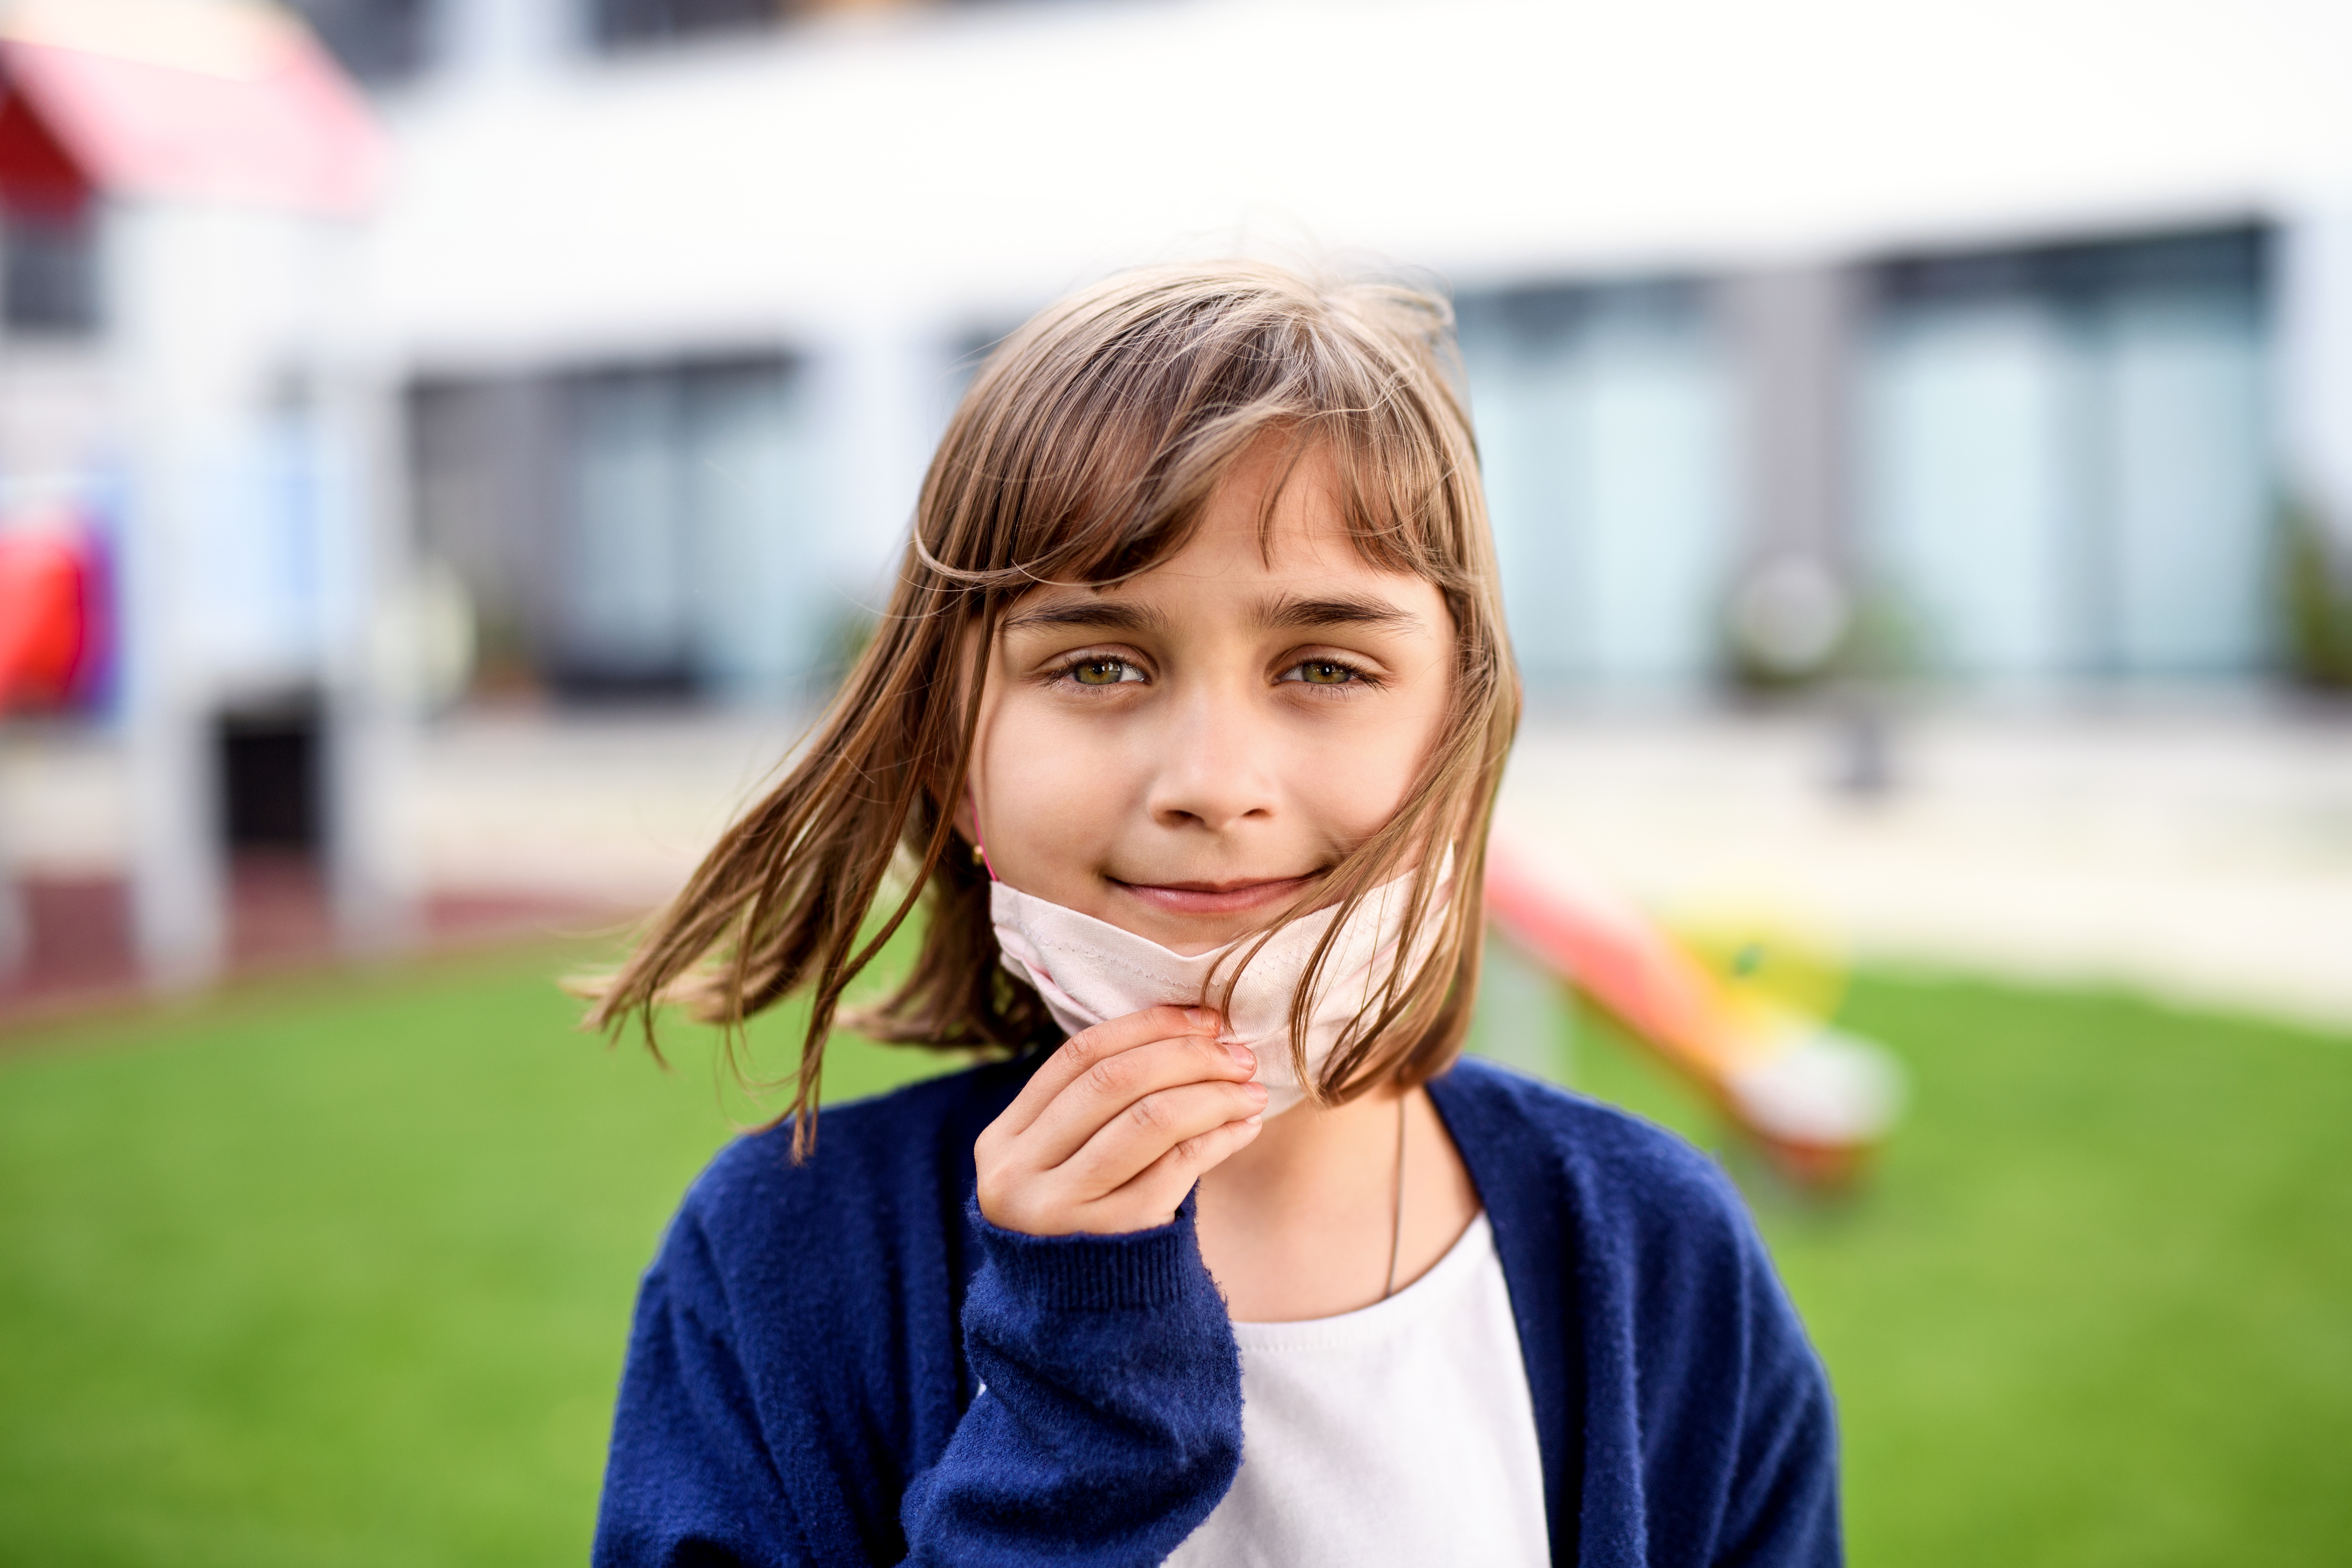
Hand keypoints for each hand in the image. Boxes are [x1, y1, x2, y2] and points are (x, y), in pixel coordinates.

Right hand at [975, 1005, 1266, 1235]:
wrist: (1078, 1324)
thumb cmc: (1082, 1222)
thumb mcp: (1060, 1163)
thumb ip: (1096, 1106)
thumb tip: (1192, 1031)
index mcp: (1002, 1141)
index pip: (1077, 1056)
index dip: (1146, 1027)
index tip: (1203, 1018)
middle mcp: (1019, 1175)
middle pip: (1115, 1081)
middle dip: (1187, 1056)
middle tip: (1237, 1054)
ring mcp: (1061, 1211)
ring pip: (1150, 1119)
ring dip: (1212, 1094)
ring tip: (1250, 1089)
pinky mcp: (1112, 1240)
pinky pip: (1177, 1168)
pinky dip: (1219, 1138)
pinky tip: (1244, 1127)